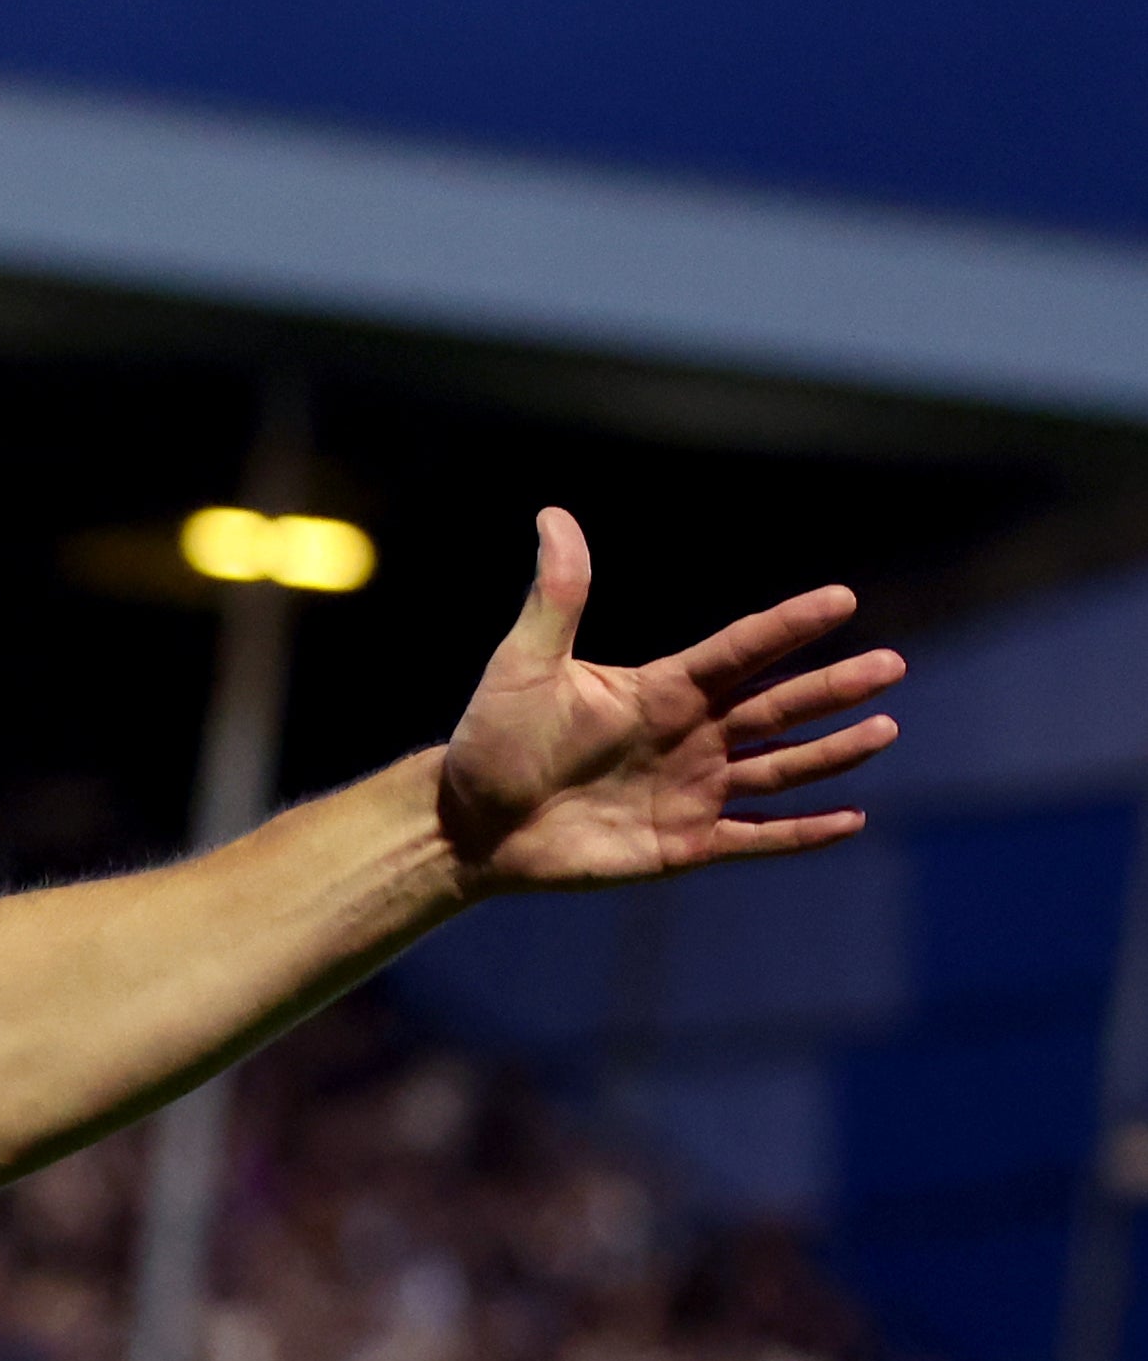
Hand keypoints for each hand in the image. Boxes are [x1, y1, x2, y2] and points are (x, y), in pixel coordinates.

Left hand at [438, 509, 902, 893]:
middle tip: (891, 665)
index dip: (788, 626)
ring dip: (832, 752)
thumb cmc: (493, 740)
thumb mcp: (523, 665)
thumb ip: (555, 597)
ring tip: (885, 728)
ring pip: (780, 768)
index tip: (841, 599)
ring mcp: (692, 790)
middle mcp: (691, 736)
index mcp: (662, 690)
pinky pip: (755, 838)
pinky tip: (852, 819)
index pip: (740, 651)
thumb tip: (552, 515)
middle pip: (777, 707)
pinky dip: (801, 833)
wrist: (470, 824)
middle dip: (832, 688)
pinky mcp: (683, 844)